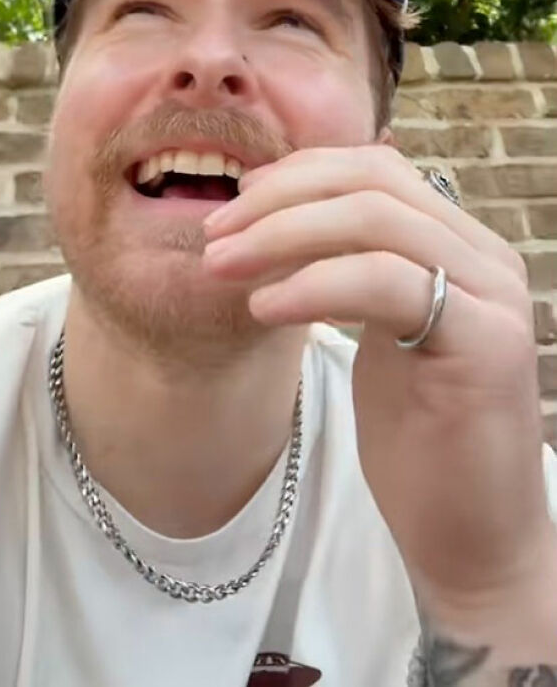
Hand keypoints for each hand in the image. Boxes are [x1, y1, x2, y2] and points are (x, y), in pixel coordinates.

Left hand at [203, 145, 556, 649]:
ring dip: (281, 234)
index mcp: (458, 246)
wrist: (471, 536)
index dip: (298, 174)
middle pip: (372, 182)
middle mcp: (483, 258)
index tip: (234, 206)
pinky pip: (386, 283)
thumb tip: (290, 216)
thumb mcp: (378, 333)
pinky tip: (264, 307)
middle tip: (214, 237)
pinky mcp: (485, 344)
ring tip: (221, 266)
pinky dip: (314, 285)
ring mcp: (490, 296)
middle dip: (278, 200)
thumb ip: (355, 270)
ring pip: (376, 220)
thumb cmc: (417, 438)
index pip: (376, 168)